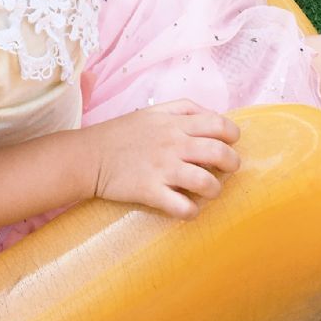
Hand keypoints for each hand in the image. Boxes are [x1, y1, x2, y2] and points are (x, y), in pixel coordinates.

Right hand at [87, 98, 240, 219]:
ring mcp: (162, 169)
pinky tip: (188, 208)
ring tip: (208, 191)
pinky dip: (191, 211)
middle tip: (226, 170)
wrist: (88, 156)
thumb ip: (183, 109)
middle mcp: (172, 144)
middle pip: (220, 153)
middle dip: (232, 164)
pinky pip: (183, 207)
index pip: (219, 124)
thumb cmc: (122, 134)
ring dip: (215, 190)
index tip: (229, 143)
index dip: (232, 135)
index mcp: (174, 123)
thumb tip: (213, 116)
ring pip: (207, 183)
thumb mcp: (152, 112)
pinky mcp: (151, 191)